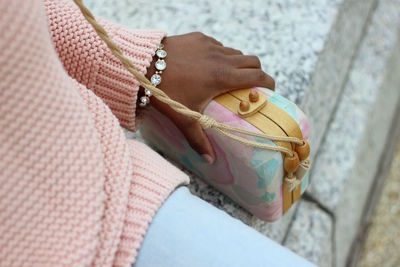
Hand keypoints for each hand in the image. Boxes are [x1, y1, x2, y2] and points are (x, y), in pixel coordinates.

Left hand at [145, 32, 274, 163]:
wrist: (144, 63)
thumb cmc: (166, 91)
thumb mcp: (184, 117)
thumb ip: (199, 139)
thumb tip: (209, 161)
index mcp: (224, 77)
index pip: (258, 76)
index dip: (269, 83)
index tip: (270, 91)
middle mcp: (222, 58)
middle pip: (253, 61)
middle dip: (256, 72)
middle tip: (250, 86)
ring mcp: (210, 45)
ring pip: (235, 52)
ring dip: (238, 64)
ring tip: (228, 77)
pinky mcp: (199, 38)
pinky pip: (218, 45)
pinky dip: (220, 55)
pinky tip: (208, 65)